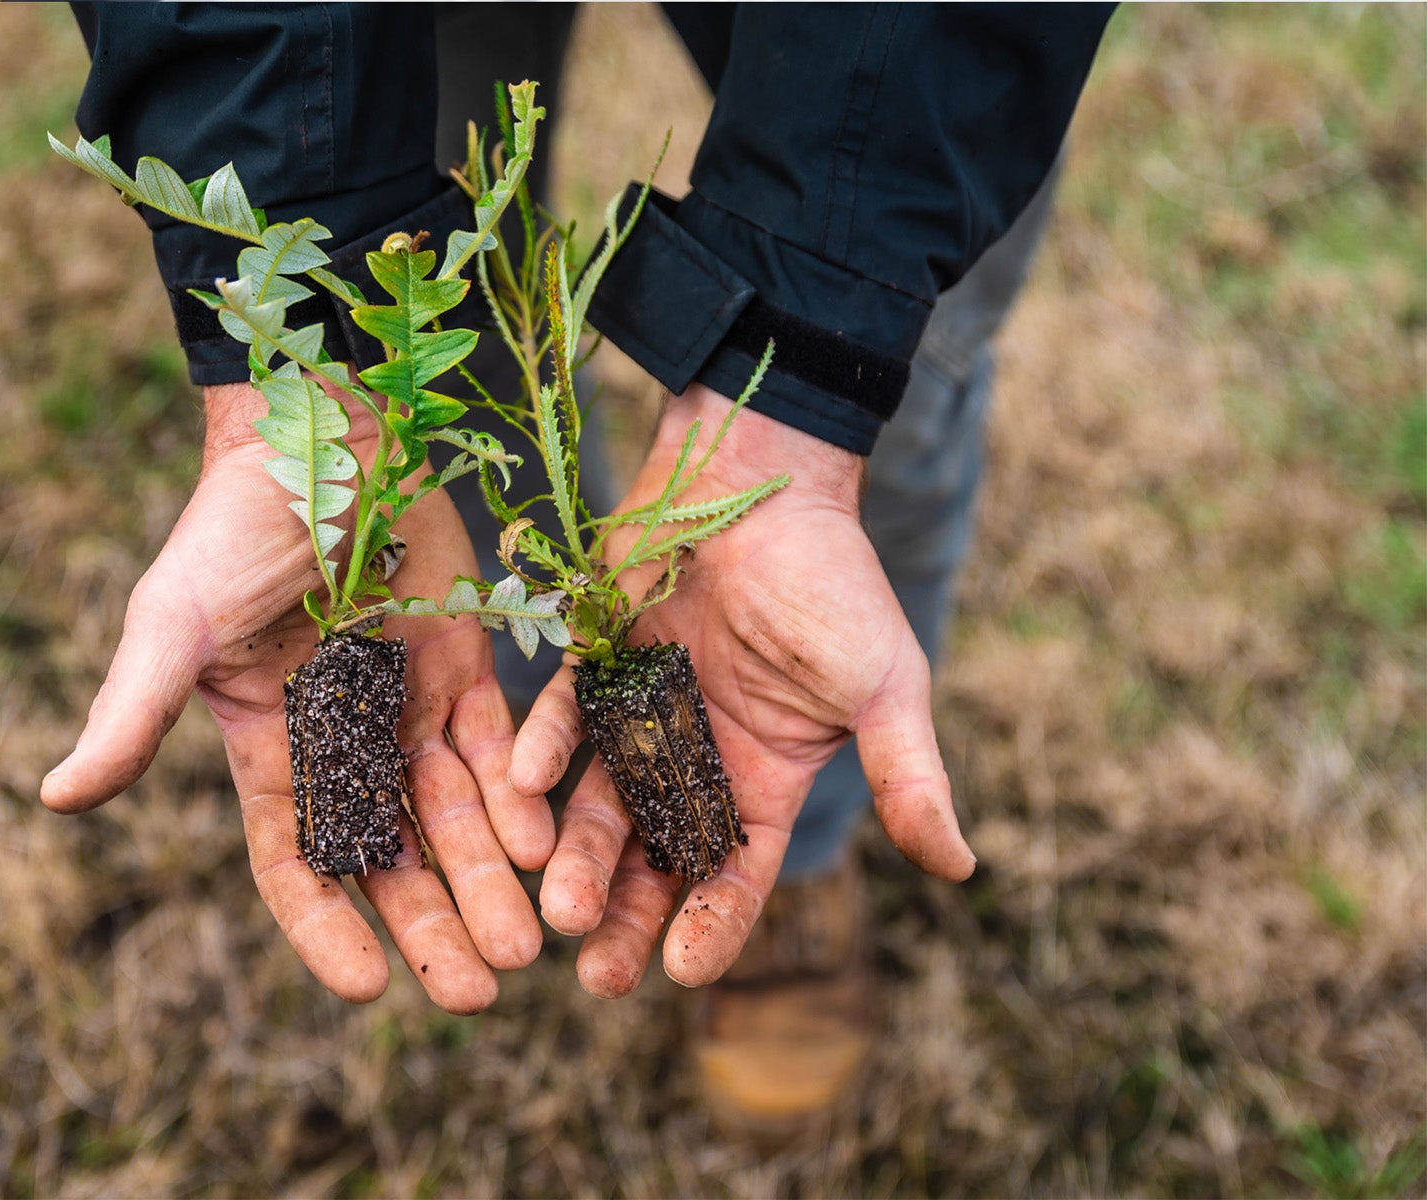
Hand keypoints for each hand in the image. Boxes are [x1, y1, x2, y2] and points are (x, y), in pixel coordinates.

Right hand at [41, 383, 550, 1013]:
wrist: (320, 424)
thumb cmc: (232, 522)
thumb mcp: (174, 622)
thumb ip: (133, 712)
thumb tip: (53, 800)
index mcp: (267, 744)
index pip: (295, 861)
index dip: (325, 927)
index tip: (367, 989)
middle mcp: (341, 739)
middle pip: (391, 856)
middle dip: (431, 926)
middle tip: (477, 994)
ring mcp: (406, 703)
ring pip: (454, 816)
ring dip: (489, 881)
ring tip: (525, 951)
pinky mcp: (465, 662)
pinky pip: (499, 746)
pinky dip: (520, 797)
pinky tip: (546, 846)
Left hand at [509, 383, 974, 997]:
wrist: (764, 474)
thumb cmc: (832, 580)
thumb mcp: (883, 684)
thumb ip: (908, 776)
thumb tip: (962, 868)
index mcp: (767, 774)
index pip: (737, 871)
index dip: (711, 923)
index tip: (681, 974)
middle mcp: (698, 755)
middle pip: (657, 857)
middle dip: (626, 915)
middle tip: (592, 976)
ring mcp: (641, 711)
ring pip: (599, 801)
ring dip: (577, 852)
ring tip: (555, 906)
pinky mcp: (594, 661)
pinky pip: (559, 717)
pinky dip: (541, 748)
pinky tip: (525, 784)